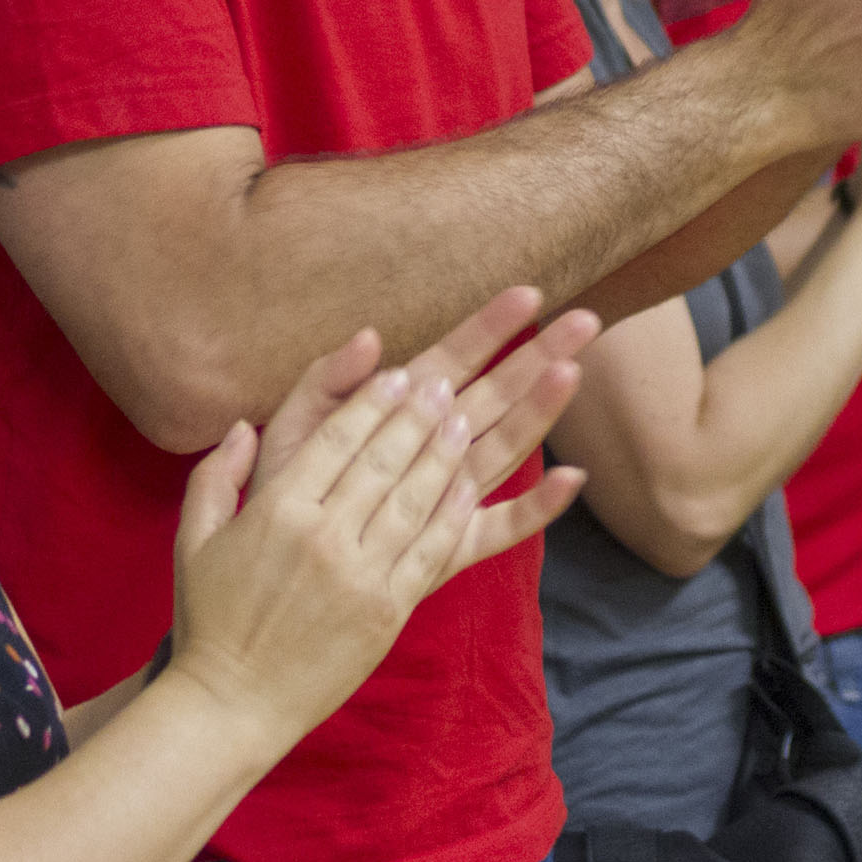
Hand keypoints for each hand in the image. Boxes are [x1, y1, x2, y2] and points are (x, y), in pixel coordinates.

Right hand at [167, 321, 588, 749]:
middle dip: (417, 416)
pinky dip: (453, 515)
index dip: (371, 403)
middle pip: (382, 461)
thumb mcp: (193, 540)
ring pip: (413, 500)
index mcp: (276, 511)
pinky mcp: (387, 612)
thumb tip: (244, 424)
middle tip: (443, 382)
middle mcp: (323, 537)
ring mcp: (360, 576)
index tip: (398, 374)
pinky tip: (469, 485)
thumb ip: (215, 475)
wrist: (232, 704)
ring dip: (442, 454)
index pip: (336, 440)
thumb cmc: (209, 619)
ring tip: (462, 418)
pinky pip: (430, 552)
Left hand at [249, 285, 600, 524]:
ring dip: (542, 413)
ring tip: (574, 376)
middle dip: (538, 357)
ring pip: (507, 448)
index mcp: (398, 410)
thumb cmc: (284, 490)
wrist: (275, 568)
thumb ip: (328, 382)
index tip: (529, 293)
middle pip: (496, 394)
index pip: (453, 358)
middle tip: (586, 321)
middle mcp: (432, 447)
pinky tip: (572, 481)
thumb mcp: (295, 428)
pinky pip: (501, 527)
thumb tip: (369, 337)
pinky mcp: (451, 546)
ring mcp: (448, 495)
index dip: (489, 327)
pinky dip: (537, 508)